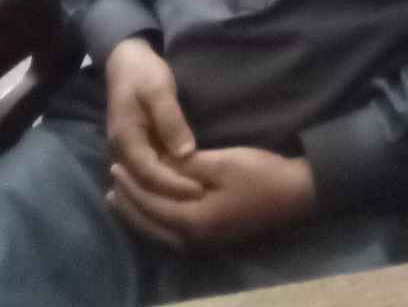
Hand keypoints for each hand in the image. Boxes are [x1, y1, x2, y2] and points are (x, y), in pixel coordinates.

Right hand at [104, 36, 200, 202]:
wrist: (126, 60)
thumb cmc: (143, 72)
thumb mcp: (158, 90)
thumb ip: (171, 120)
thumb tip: (186, 153)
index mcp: (125, 139)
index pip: (149, 174)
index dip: (173, 185)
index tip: (198, 191)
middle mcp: (122, 152)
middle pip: (146, 185)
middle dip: (172, 195)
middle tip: (203, 200)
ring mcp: (128, 152)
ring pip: (147, 182)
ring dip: (169, 192)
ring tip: (196, 198)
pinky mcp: (137, 149)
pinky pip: (149, 172)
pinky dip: (166, 181)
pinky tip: (185, 187)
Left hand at [107, 147, 316, 249]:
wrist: (296, 194)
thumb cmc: (260, 174)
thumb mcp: (222, 163)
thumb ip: (186, 167)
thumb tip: (159, 165)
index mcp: (195, 221)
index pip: (151, 205)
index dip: (131, 187)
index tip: (115, 167)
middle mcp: (194, 240)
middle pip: (150, 225)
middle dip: (128, 204)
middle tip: (111, 183)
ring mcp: (204, 243)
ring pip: (159, 233)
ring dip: (138, 215)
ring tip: (120, 199)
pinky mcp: (212, 239)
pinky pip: (172, 234)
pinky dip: (155, 221)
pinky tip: (151, 211)